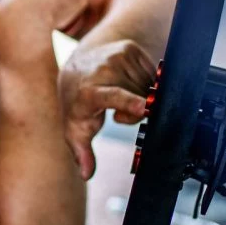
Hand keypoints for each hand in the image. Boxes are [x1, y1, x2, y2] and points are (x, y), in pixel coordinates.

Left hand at [58, 39, 156, 178]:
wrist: (75, 67)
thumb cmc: (76, 103)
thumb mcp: (75, 130)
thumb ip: (82, 153)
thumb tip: (87, 174)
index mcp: (89, 92)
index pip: (112, 97)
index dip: (128, 103)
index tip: (143, 107)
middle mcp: (104, 70)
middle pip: (140, 100)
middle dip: (135, 112)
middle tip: (116, 114)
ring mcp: (118, 57)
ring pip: (147, 87)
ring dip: (140, 97)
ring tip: (120, 97)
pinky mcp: (131, 50)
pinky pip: (150, 75)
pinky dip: (143, 84)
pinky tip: (126, 84)